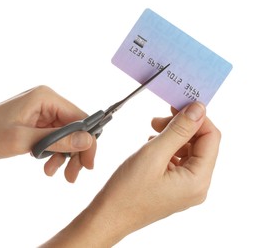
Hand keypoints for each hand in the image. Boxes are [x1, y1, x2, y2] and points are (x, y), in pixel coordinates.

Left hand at [0, 85, 95, 181]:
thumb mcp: (25, 140)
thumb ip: (58, 140)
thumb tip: (88, 140)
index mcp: (46, 97)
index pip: (79, 117)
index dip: (88, 140)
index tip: (89, 163)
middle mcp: (47, 102)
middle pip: (75, 128)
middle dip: (76, 152)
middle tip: (74, 175)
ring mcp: (43, 113)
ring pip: (67, 136)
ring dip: (65, 156)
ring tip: (56, 173)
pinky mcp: (38, 124)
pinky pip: (56, 139)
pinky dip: (55, 154)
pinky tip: (48, 167)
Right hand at [42, 102, 220, 246]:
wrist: (109, 215)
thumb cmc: (126, 191)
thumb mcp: (153, 154)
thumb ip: (178, 130)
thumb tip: (198, 109)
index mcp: (198, 180)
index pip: (211, 137)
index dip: (196, 117)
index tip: (177, 105)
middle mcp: (197, 186)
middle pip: (200, 143)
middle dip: (181, 126)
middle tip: (158, 119)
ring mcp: (185, 187)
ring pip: (188, 150)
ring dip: (172, 135)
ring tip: (152, 131)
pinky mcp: (174, 186)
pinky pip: (179, 159)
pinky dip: (167, 147)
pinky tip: (152, 144)